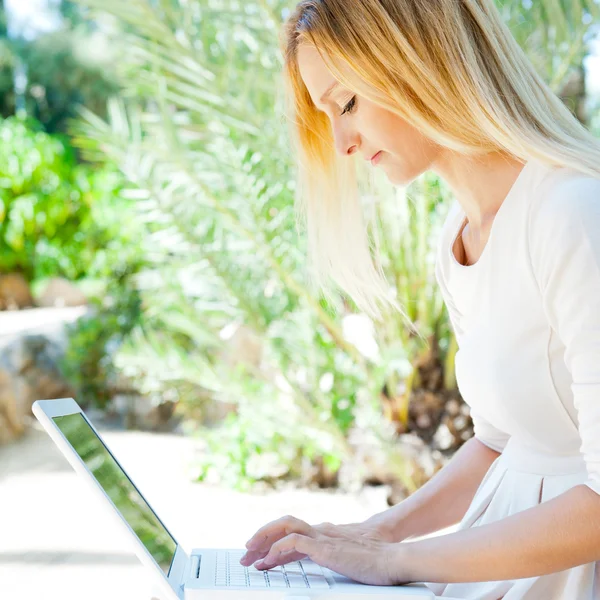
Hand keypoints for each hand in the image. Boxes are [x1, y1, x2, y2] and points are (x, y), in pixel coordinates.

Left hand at [239, 515, 409, 585]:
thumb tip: (325, 566)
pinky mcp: (325, 547)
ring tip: (249, 553)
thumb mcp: (347, 560)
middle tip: (246, 553)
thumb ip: (332, 559)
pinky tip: (269, 561)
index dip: (272, 542)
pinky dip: (278, 550)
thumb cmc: (376, 563)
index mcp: (325, 535)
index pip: (292, 533)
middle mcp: (321, 531)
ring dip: (264, 538)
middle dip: (262, 536)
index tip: (258, 557)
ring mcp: (322, 536)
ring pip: (285, 526)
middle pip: (284, 524)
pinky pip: (294, 542)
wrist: (392, 558)